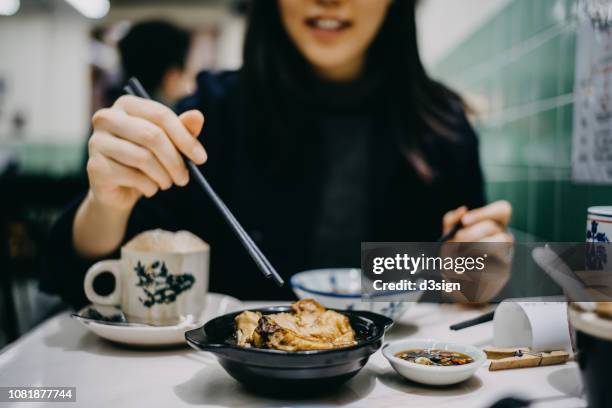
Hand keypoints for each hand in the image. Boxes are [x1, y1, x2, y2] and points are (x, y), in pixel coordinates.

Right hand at [86, 95, 206, 210]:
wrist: (120, 189)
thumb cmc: (147, 160)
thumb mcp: (169, 144)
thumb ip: (184, 130)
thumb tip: (198, 115)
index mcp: (127, 104)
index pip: (160, 115)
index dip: (185, 138)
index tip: (201, 158)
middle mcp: (106, 118)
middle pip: (151, 136)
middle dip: (175, 160)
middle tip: (185, 178)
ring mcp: (97, 141)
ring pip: (142, 158)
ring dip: (163, 177)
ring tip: (167, 183)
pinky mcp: (94, 166)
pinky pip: (132, 176)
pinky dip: (149, 187)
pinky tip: (149, 189)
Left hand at [440, 201, 513, 302]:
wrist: (458, 284)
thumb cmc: (456, 256)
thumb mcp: (450, 236)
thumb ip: (452, 221)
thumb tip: (462, 210)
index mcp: (494, 225)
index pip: (503, 209)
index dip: (484, 212)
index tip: (464, 221)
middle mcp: (504, 237)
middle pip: (492, 226)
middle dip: (468, 234)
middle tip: (454, 243)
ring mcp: (506, 255)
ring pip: (498, 242)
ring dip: (473, 247)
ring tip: (457, 257)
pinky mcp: (504, 272)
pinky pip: (492, 264)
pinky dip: (472, 267)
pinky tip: (462, 271)